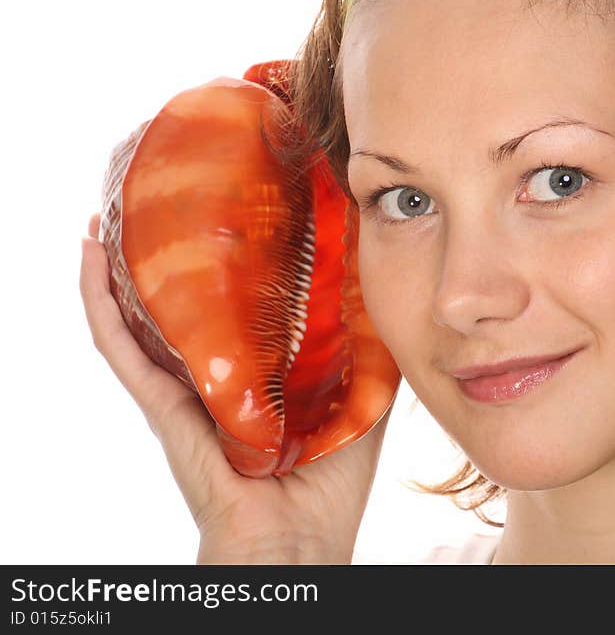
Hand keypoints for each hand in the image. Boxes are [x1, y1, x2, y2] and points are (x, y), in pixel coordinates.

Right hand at [79, 213, 390, 563]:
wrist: (297, 543)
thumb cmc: (327, 488)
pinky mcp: (165, 409)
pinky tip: (90, 259)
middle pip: (177, 315)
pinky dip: (99, 305)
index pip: (229, 318)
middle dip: (161, 265)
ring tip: (106, 216)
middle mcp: (210, 382)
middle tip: (155, 207)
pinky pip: (122, 350)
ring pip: (137, 322)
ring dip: (114, 272)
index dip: (222, 275)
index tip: (226, 222)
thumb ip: (370, 366)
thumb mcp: (358, 408)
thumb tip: (386, 311)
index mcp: (252, 380)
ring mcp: (182, 393)